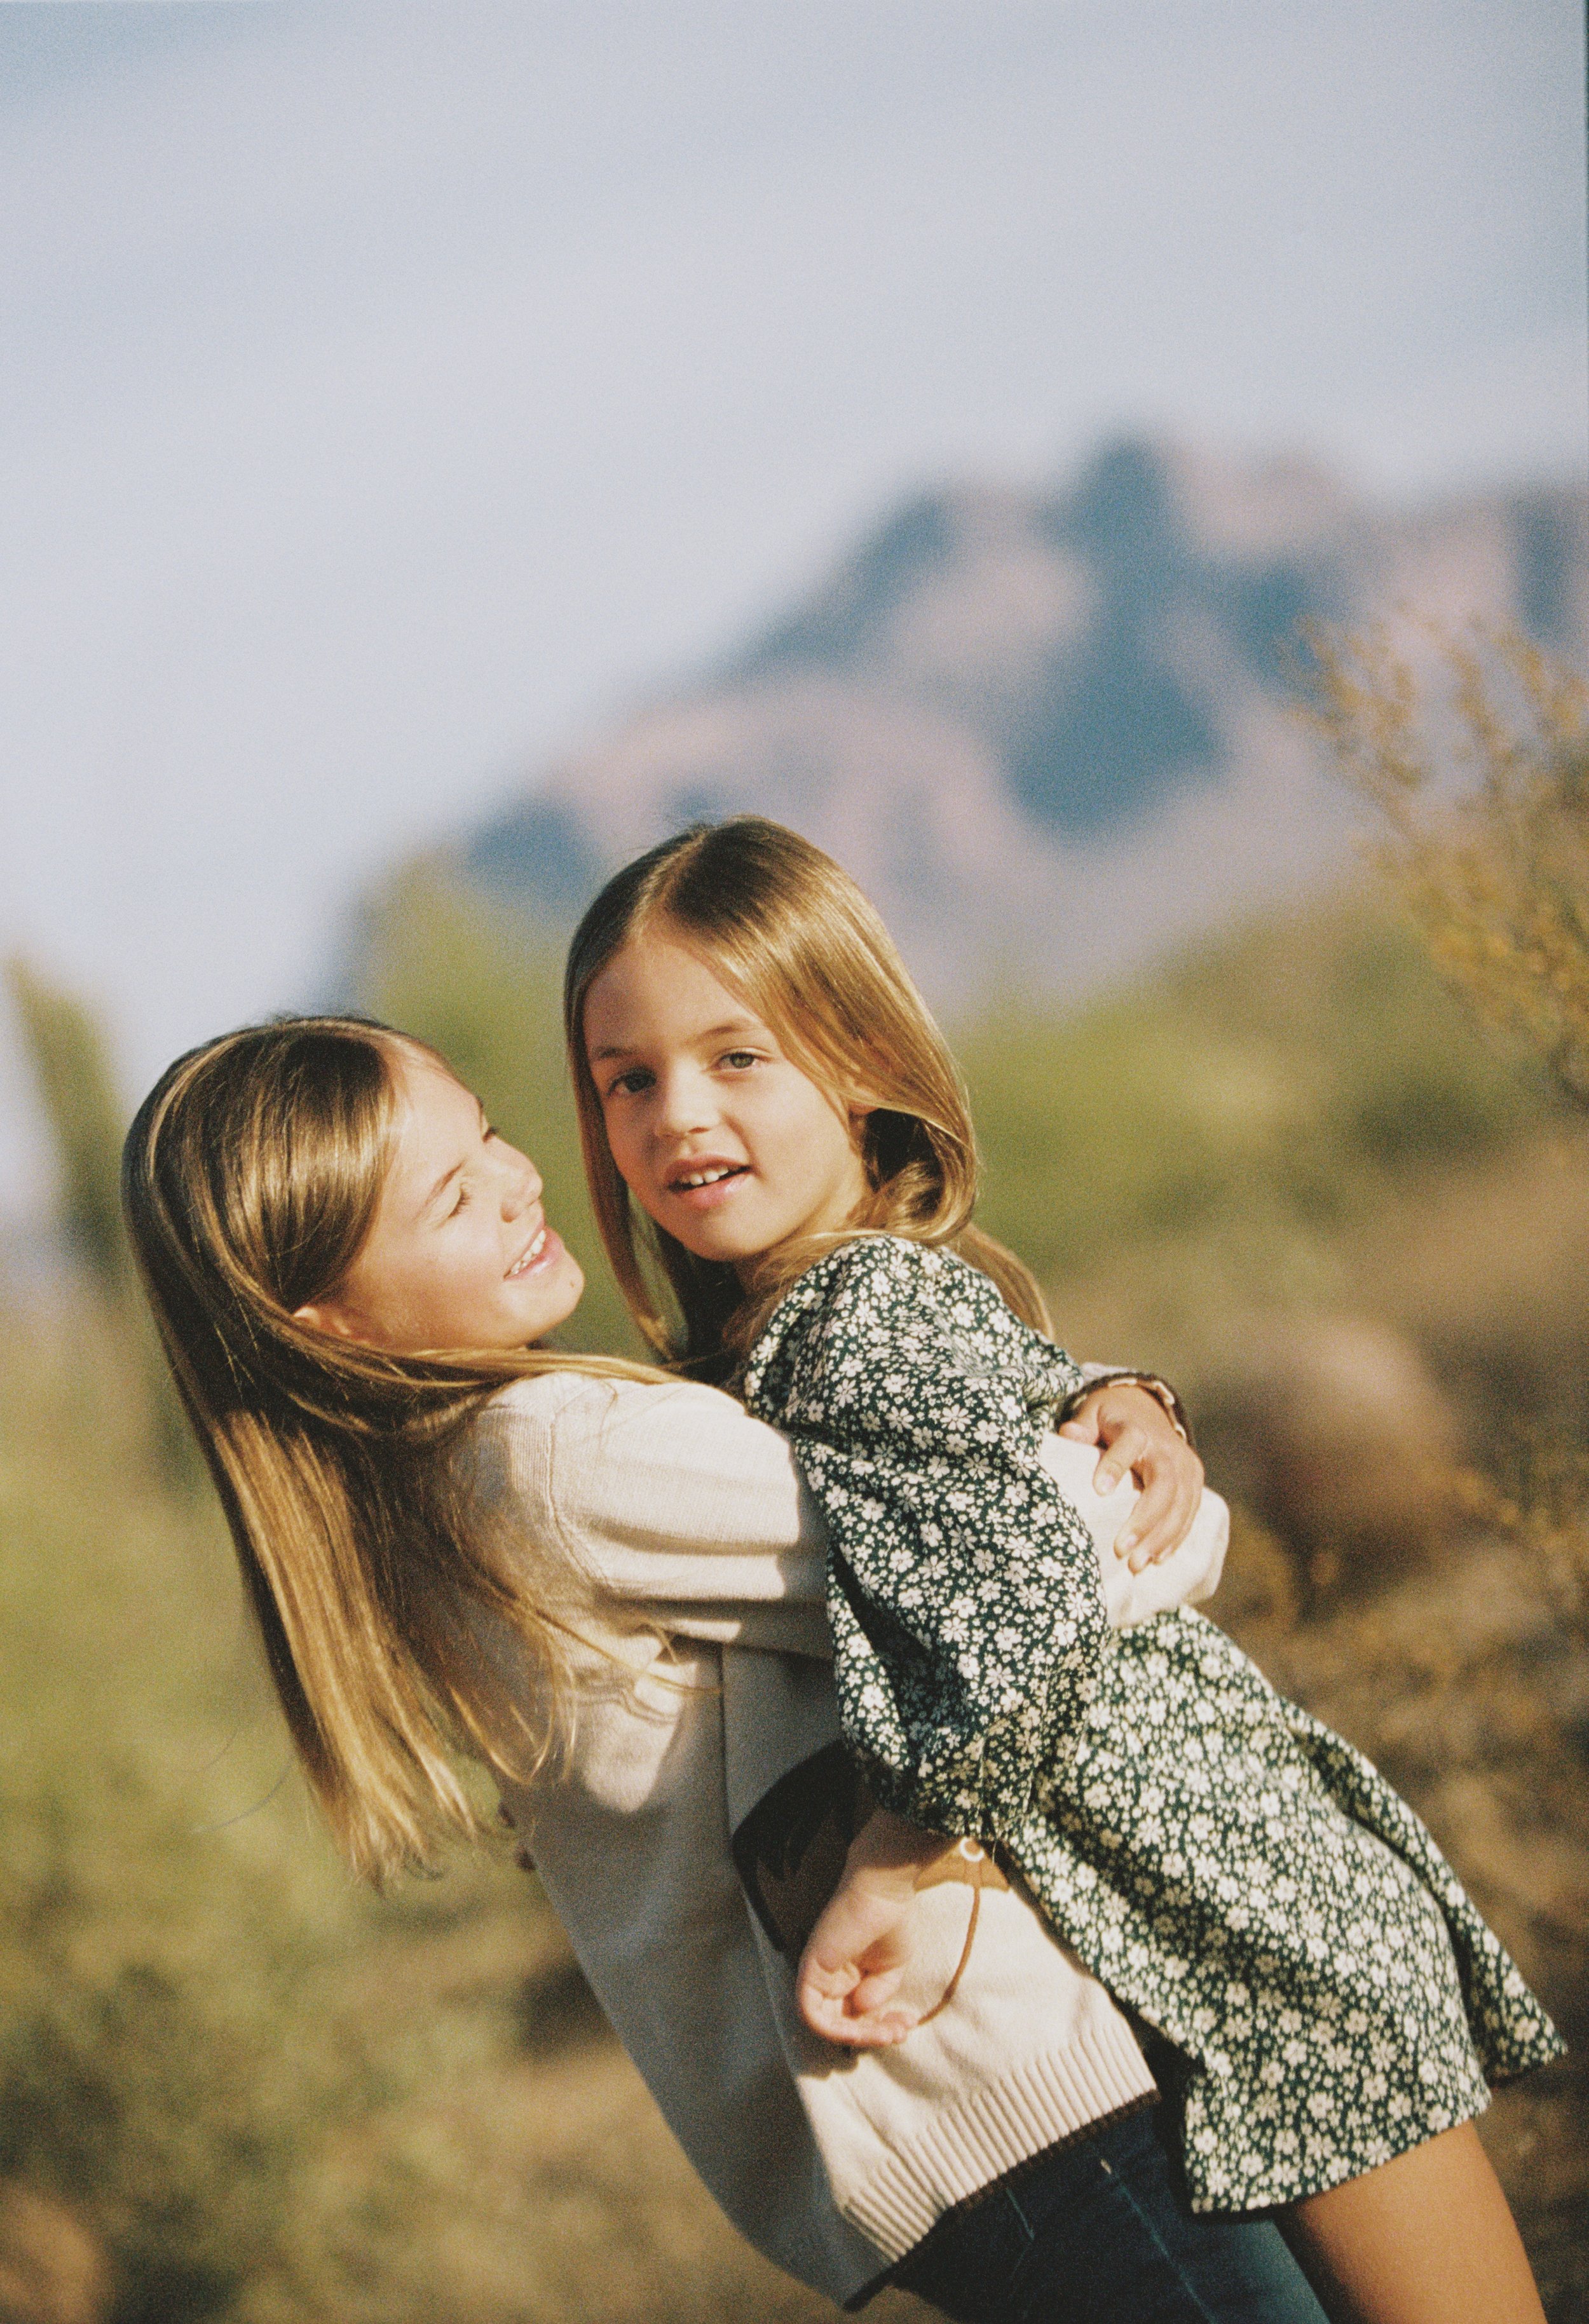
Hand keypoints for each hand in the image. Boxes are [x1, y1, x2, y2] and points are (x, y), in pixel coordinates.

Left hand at [795, 1810, 942, 2049]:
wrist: (885, 1891)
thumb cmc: (891, 1920)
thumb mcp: (891, 1969)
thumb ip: (878, 1995)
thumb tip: (862, 2010)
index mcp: (846, 1978)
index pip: (854, 2017)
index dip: (880, 2029)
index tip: (908, 2024)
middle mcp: (829, 1979)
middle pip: (841, 2024)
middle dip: (873, 2036)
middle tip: (901, 2032)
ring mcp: (818, 1975)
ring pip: (826, 2025)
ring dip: (859, 2036)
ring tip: (890, 2032)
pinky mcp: (810, 1970)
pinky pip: (811, 2013)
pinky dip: (835, 2029)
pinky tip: (868, 2027)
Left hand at [1058, 1382, 1203, 1570]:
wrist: (1148, 1410)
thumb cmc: (1112, 1418)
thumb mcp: (1093, 1413)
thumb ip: (1081, 1426)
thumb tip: (1068, 1436)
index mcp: (1138, 1430)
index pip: (1129, 1445)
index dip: (1115, 1466)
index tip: (1099, 1491)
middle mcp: (1166, 1448)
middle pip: (1163, 1484)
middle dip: (1145, 1520)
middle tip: (1122, 1550)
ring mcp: (1185, 1465)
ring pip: (1180, 1504)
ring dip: (1160, 1537)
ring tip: (1137, 1565)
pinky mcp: (1194, 1481)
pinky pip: (1190, 1513)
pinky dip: (1175, 1538)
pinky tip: (1157, 1559)